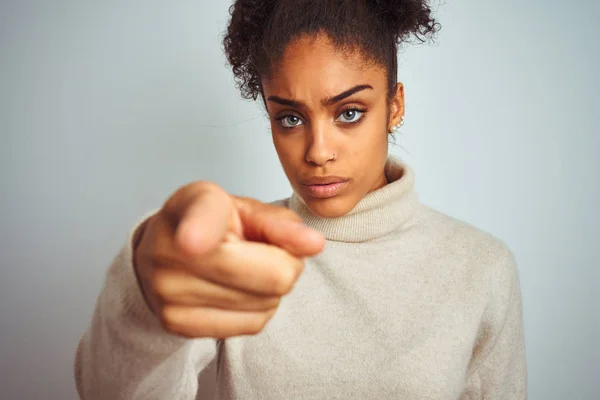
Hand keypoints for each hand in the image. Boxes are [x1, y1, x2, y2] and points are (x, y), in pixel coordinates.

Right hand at [134, 182, 324, 338]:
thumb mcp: (247, 208)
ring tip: (245, 267)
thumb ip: (282, 224)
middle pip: (273, 275)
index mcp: (192, 207)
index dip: (199, 233)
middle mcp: (170, 250)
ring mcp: (169, 292)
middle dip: (285, 264)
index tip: (192, 242)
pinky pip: (253, 325)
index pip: (201, 221)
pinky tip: (237, 289)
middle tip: (262, 251)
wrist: (164, 250)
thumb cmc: (212, 222)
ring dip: (271, 288)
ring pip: (268, 303)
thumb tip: (314, 245)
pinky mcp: (176, 324)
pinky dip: (258, 308)